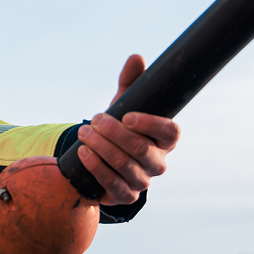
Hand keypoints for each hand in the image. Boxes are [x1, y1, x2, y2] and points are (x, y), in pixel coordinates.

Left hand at [75, 54, 179, 204]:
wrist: (106, 159)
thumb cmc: (122, 127)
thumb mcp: (126, 104)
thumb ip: (132, 82)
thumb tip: (136, 57)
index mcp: (166, 140)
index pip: (169, 132)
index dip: (149, 124)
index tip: (126, 115)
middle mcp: (159, 163)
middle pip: (142, 149)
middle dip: (115, 133)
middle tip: (94, 120)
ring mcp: (143, 181)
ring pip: (125, 166)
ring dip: (102, 148)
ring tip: (84, 133)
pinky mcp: (125, 196)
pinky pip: (112, 184)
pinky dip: (96, 167)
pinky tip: (83, 153)